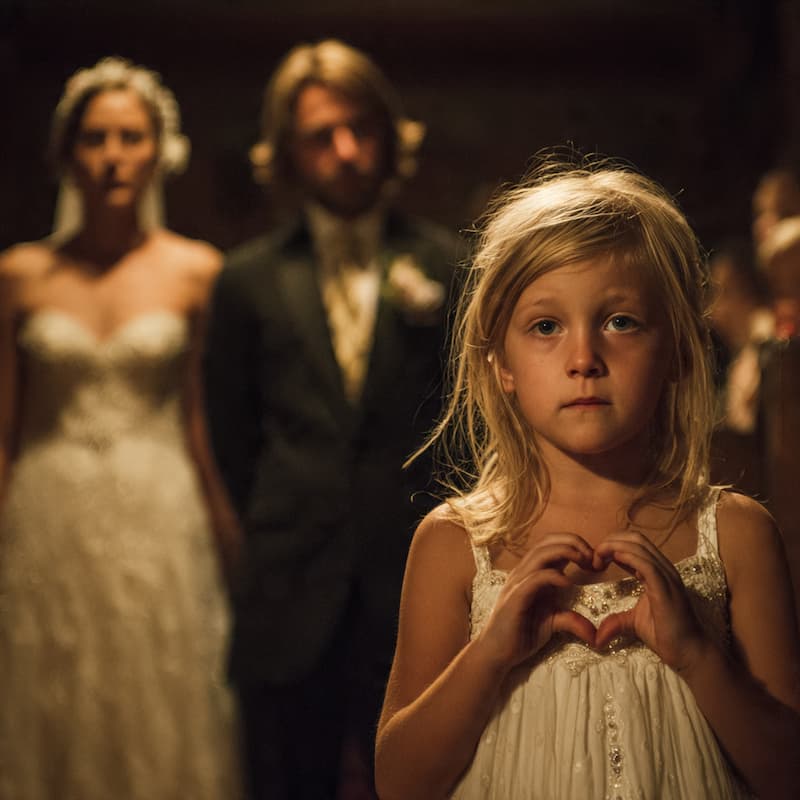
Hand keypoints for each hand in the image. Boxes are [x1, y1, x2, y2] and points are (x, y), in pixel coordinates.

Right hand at [475, 533, 597, 670]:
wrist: (497, 652)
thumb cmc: (522, 633)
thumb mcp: (553, 622)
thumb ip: (572, 619)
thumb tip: (596, 634)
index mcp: (533, 572)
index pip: (552, 544)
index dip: (574, 544)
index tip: (594, 559)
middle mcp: (524, 572)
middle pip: (547, 541)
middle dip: (574, 542)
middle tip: (593, 557)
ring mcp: (518, 583)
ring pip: (540, 554)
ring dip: (566, 552)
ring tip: (585, 562)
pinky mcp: (516, 597)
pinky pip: (535, 578)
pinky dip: (553, 576)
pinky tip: (567, 583)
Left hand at [593, 532, 709, 672]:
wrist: (688, 653)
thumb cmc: (665, 635)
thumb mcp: (633, 623)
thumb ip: (616, 621)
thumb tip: (597, 637)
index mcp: (656, 572)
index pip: (634, 544)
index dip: (613, 545)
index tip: (596, 559)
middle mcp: (663, 569)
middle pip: (635, 539)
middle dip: (611, 541)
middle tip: (594, 556)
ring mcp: (667, 577)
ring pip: (640, 547)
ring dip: (614, 547)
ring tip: (598, 558)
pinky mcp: (666, 588)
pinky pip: (647, 564)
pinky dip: (628, 557)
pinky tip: (614, 558)